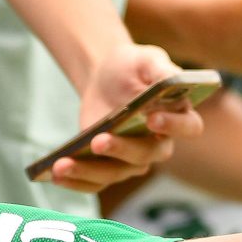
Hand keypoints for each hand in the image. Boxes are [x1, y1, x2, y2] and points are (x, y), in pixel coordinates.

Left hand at [52, 44, 204, 192]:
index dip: (173, 125)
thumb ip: (162, 70)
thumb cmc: (131, 66)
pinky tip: (54, 174)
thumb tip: (171, 81)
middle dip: (121, 150)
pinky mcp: (107, 167)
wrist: (104, 76)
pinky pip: (94, 183)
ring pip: (116, 173)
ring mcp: (132, 160)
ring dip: (88, 172)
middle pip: (145, 155)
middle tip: (98, 140)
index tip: (151, 118)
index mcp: (178, 116)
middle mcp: (158, 144)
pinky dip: (75, 183)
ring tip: (62, 165)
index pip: (187, 127)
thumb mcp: (147, 59)